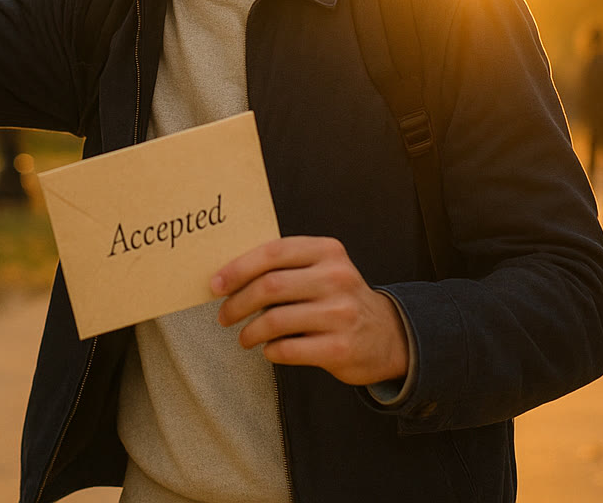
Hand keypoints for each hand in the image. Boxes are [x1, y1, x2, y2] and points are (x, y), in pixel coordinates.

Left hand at [212, 235, 407, 385]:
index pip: (273, 252)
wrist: (388, 336)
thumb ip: (285, 266)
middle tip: (224, 316)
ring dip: (250, 331)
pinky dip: (270, 351)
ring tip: (245, 337)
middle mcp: (337, 279)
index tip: (215, 284)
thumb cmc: (338, 299)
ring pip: (275, 320)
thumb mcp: (322, 270)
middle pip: (270, 286)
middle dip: (237, 303)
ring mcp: (341, 314)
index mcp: (327, 251)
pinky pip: (288, 349)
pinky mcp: (341, 348)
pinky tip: (269, 349)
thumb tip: (228, 278)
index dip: (238, 268)